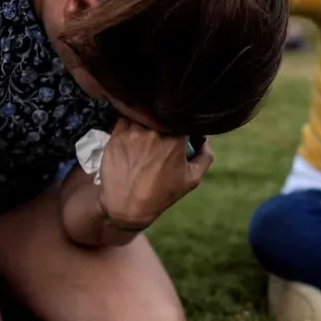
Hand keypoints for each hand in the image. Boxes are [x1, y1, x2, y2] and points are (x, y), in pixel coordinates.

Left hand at [97, 118, 212, 229]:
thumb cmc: (162, 194)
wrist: (127, 206)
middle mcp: (153, 131)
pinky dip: (129, 124)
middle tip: (162, 133)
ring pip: (141, 114)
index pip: (181, 117)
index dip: (181, 121)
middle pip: (160, 114)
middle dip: (162, 121)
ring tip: (146, 134)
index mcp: (175, 137)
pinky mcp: (115, 136)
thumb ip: (205, 156)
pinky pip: (124, 120)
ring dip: (145, 120)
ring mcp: (132, 132)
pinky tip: (132, 135)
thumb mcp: (192, 179)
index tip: (180, 129)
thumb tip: (204, 139)